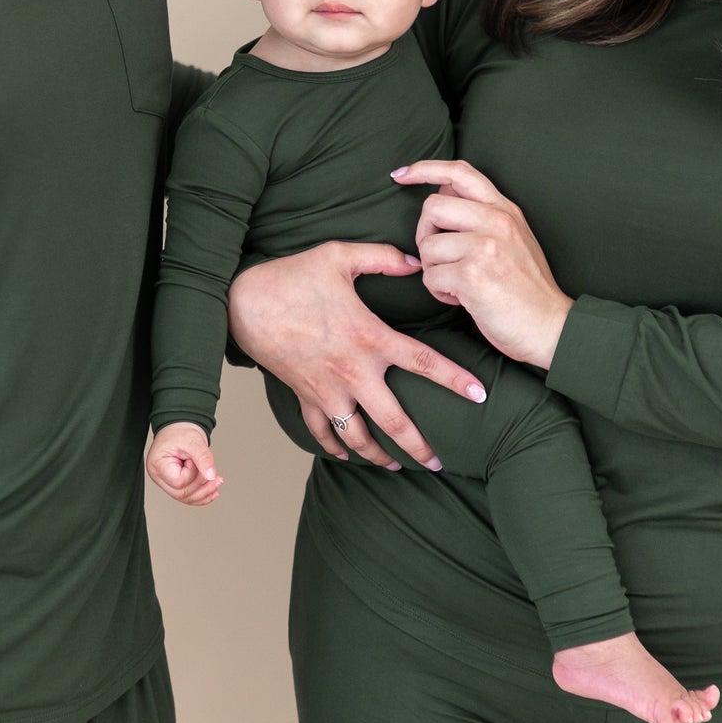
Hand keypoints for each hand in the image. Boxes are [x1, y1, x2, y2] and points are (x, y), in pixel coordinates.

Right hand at [147, 423, 223, 503]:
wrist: (178, 428)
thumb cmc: (180, 432)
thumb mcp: (194, 440)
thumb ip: (203, 458)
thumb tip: (211, 476)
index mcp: (158, 464)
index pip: (179, 482)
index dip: (193, 474)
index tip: (195, 459)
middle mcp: (158, 476)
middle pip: (181, 493)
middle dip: (202, 486)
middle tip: (214, 474)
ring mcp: (165, 482)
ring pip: (185, 497)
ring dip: (204, 492)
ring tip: (218, 482)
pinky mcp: (173, 484)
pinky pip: (187, 495)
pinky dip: (201, 495)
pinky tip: (213, 491)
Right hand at [225, 241, 486, 470]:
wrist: (242, 302)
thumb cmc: (291, 277)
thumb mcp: (339, 257)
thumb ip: (382, 258)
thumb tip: (416, 261)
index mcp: (369, 338)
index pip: (422, 362)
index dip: (454, 379)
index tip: (479, 394)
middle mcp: (352, 372)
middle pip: (394, 420)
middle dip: (419, 446)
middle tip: (439, 463)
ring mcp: (326, 390)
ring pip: (358, 436)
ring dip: (379, 455)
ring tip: (397, 465)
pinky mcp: (303, 395)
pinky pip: (321, 431)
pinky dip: (334, 447)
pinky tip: (347, 455)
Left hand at [393, 159, 573, 368]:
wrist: (550, 326)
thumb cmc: (527, 288)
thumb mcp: (514, 238)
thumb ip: (482, 215)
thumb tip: (443, 192)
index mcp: (504, 210)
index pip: (460, 172)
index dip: (424, 169)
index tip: (401, 175)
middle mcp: (495, 221)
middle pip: (432, 207)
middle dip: (425, 233)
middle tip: (440, 257)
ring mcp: (484, 247)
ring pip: (427, 246)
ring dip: (433, 269)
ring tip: (458, 284)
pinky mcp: (471, 276)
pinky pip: (430, 277)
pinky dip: (439, 292)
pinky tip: (461, 298)